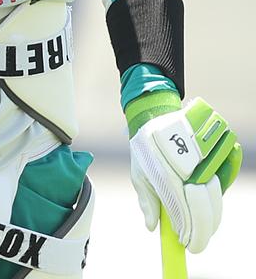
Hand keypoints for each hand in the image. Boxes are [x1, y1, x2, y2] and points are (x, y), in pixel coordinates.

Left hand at [128, 96, 242, 252]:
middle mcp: (186, 166)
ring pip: (216, 194)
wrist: (155, 115)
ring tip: (204, 228)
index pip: (183, 211)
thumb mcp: (139, 174)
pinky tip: (212, 206)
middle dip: (203, 230)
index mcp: (164, 173)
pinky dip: (220, 193)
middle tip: (197, 243)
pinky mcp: (212, 148)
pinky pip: (223, 177)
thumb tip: (151, 227)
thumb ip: (147, 200)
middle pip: (204, 206)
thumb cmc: (144, 148)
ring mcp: (201, 157)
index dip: (189, 232)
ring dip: (212, 215)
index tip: (189, 246)